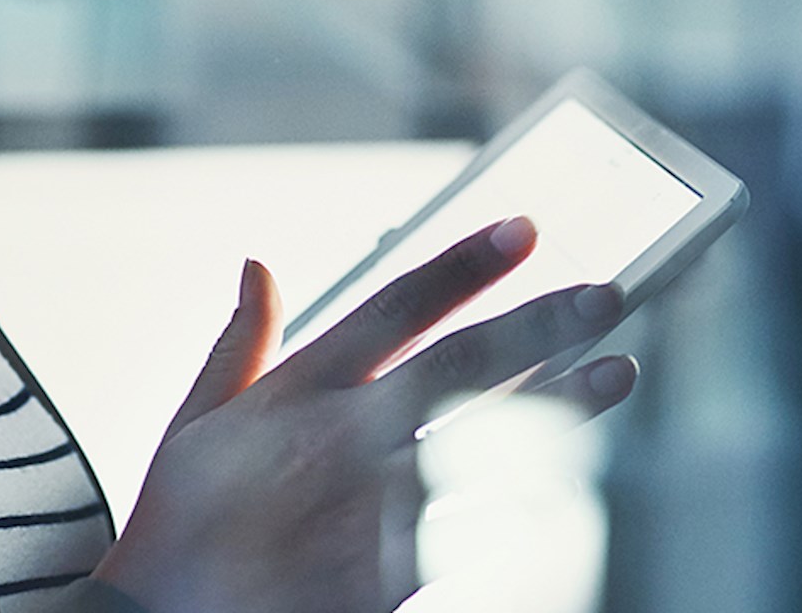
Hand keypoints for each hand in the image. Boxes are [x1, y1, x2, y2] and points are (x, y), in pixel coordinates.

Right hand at [91, 218, 638, 612]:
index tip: (522, 229)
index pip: (395, 307)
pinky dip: (532, 501)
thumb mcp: (195, 421)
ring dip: (565, 406)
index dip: (464, 265)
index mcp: (297, 390)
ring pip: (492, 441)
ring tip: (619, 373)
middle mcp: (344, 436)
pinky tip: (572, 482)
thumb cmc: (182, 524)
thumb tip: (258, 267)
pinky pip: (485, 529)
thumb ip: (239, 342)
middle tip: (606, 295)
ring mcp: (376, 505)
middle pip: (464, 364)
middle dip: (542, 324)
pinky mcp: (395, 573)